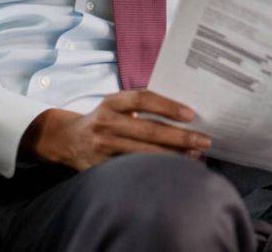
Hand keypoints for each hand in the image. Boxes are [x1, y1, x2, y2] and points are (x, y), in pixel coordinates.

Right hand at [19, 90, 211, 170]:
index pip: (142, 99)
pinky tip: (173, 171)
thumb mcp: (115, 104)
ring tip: (196, 156)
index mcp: (111, 102)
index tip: (191, 114)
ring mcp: (102, 147)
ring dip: (172, 156)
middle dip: (180, 137)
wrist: (67, 139)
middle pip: (148, 130)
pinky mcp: (101, 167)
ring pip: (143, 153)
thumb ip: (140, 105)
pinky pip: (133, 170)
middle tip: (204, 140)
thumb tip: (183, 113)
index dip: (167, 105)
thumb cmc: (103, 119)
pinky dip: (155, 170)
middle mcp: (106, 123)